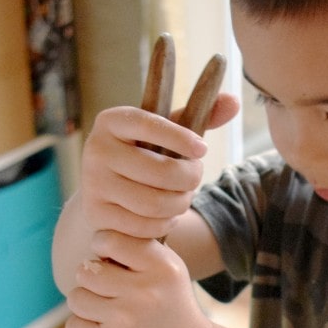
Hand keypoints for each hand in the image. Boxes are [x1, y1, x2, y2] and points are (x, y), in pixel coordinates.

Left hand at [63, 230, 212, 327]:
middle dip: (93, 281)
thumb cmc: (169, 304)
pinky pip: (74, 326)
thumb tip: (96, 238)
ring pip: (76, 298)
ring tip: (109, 313)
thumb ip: (137, 248)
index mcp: (162, 267)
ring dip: (87, 306)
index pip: (108, 240)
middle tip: (111, 292)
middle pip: (86, 271)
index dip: (102, 247)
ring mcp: (126, 319)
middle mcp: (146, 291)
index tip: (112, 261)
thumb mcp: (167, 270)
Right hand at [79, 94, 239, 239]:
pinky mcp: (97, 215)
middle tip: (195, 178)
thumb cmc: (145, 154)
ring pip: (155, 203)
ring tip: (183, 197)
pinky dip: (164, 223)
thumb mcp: (166, 133)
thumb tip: (233, 101)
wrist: (106, 191)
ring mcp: (93, 184)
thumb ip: (199, 115)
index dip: (181, 138)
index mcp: (112, 121)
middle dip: (190, 179)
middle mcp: (96, 149)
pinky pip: (144, 226)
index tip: (203, 149)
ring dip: (180, 204)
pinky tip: (165, 215)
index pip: (150, 124)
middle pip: (161, 171)